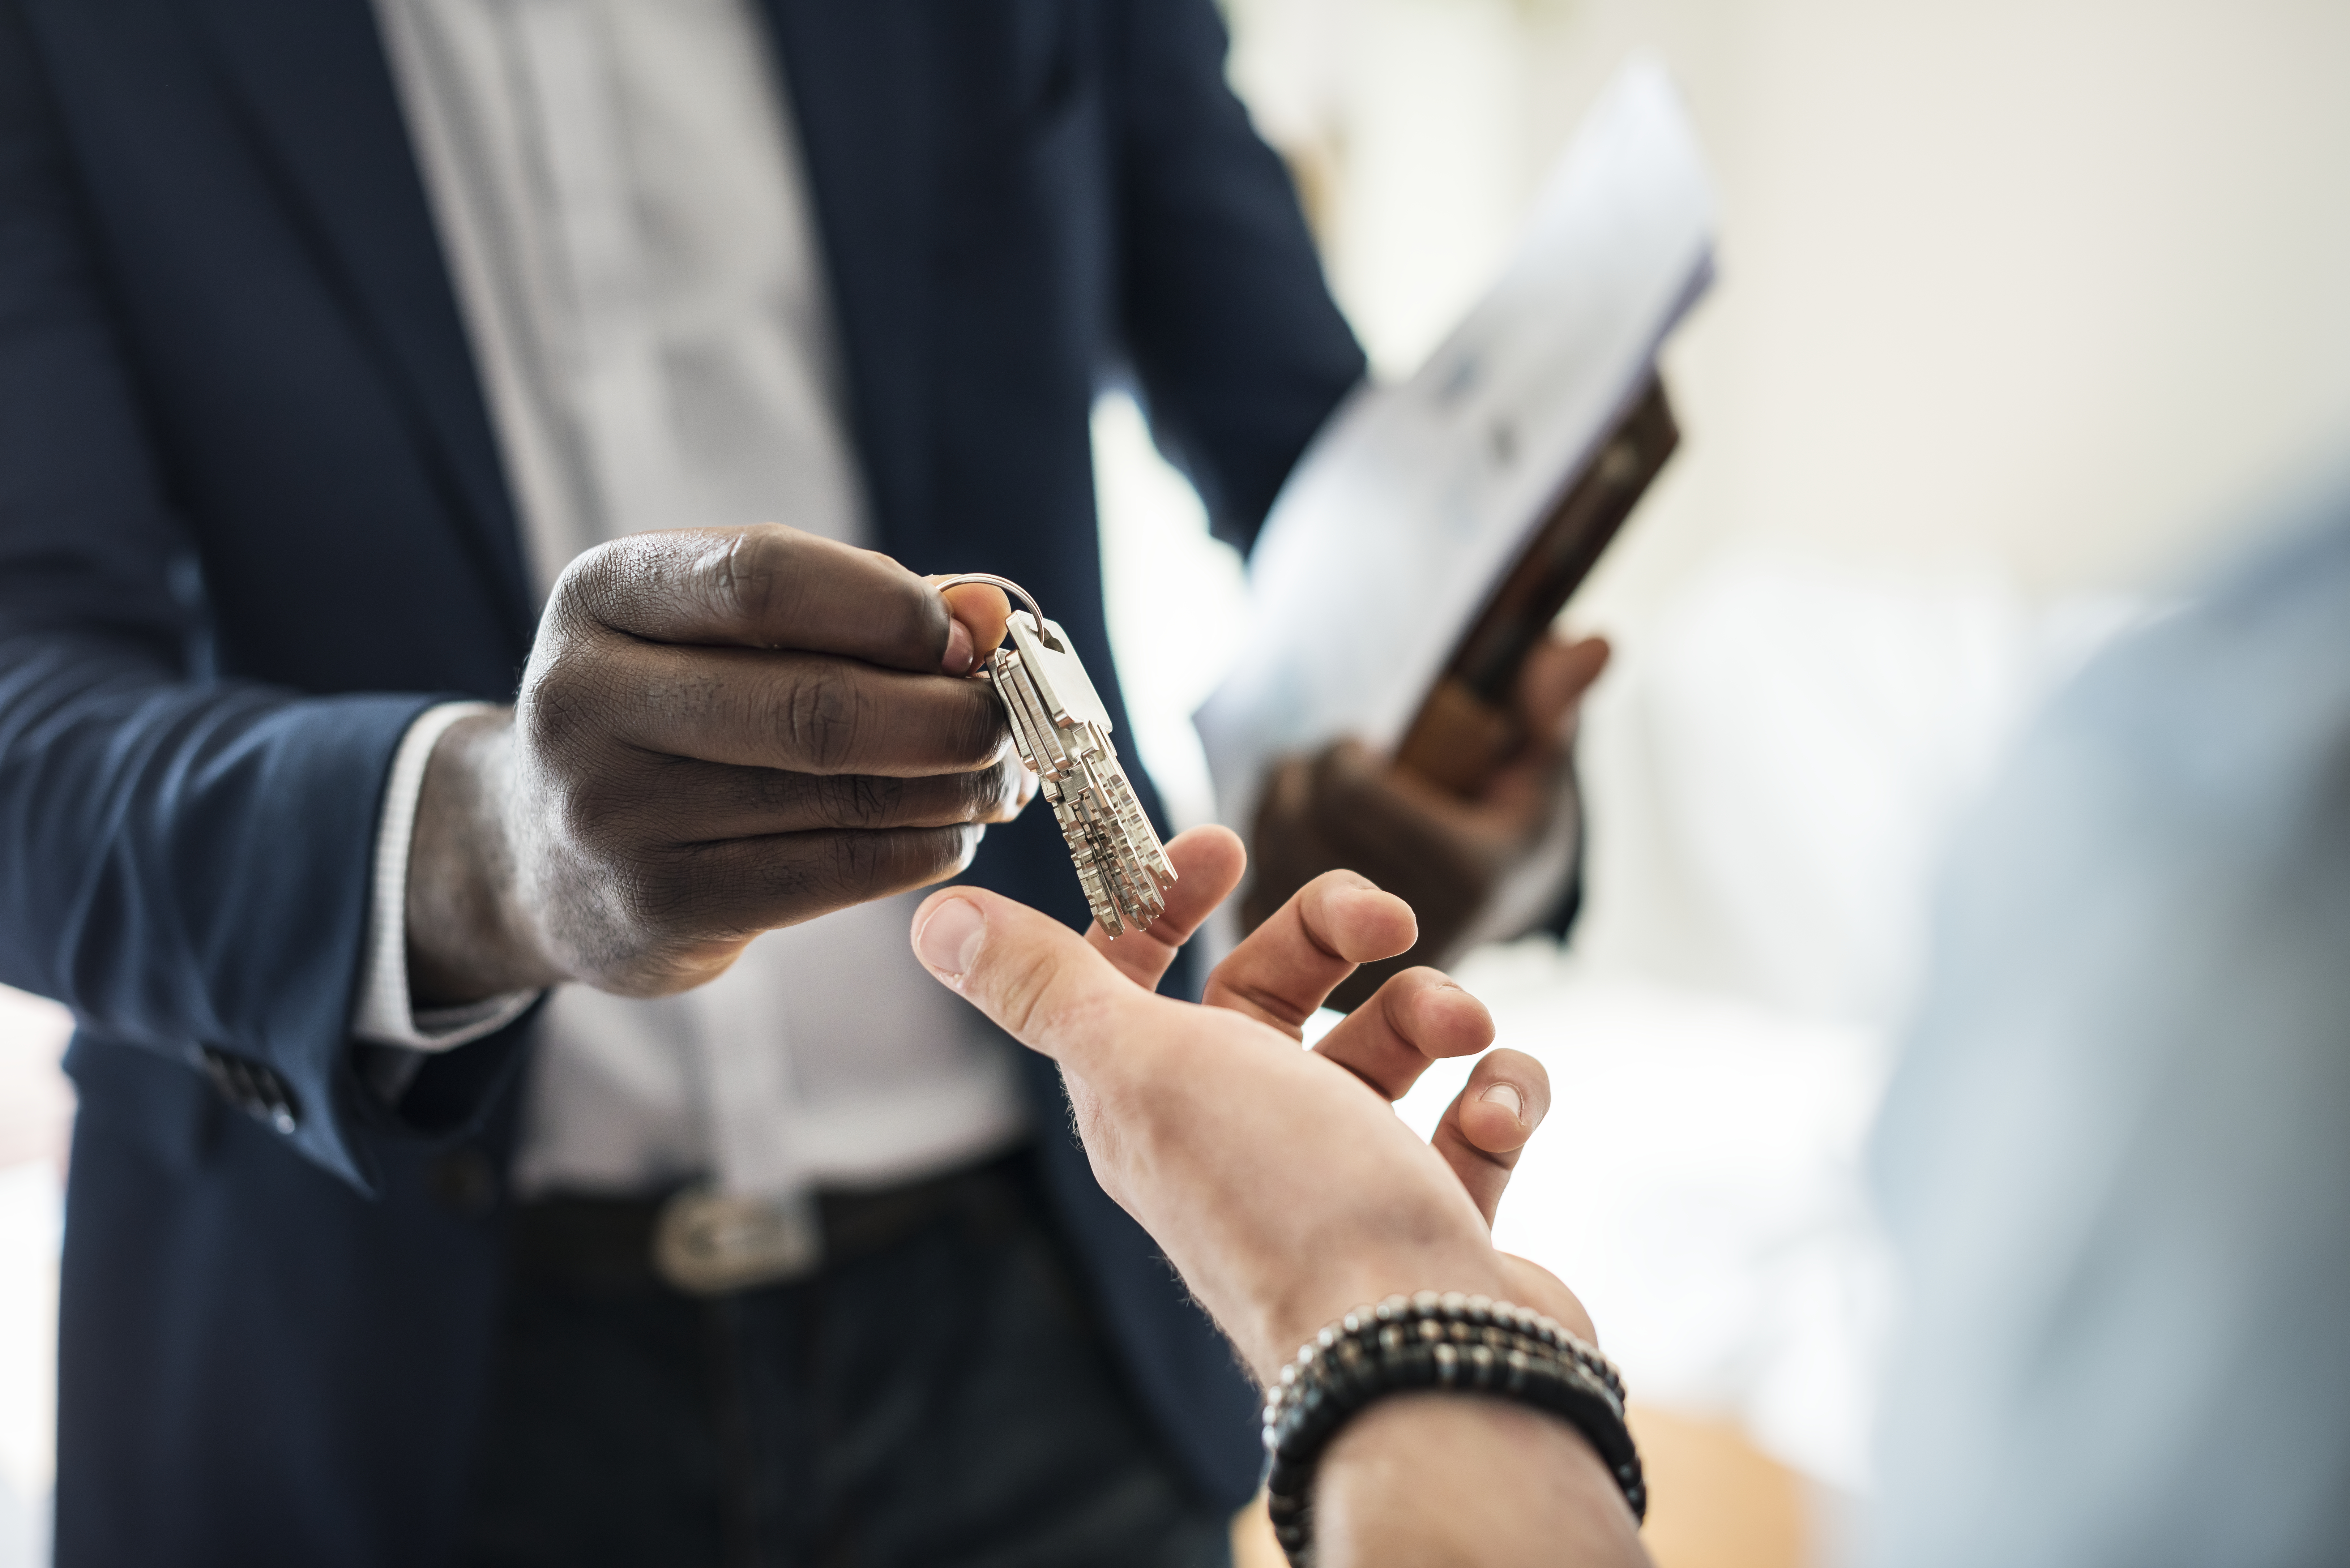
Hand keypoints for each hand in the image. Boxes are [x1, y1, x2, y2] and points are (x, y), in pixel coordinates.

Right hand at [406, 525, 1027, 1003]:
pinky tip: (952, 833)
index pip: (765, 577)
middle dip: (945, 715)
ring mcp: (613, 813)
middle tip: (1009, 722)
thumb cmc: (673, 713)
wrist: (538, 854)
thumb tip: (985, 614)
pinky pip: (830, 873)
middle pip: (815, 704)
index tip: (971, 637)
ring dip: (950, 788)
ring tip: (998, 777)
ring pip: (837, 797)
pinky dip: (919, 851)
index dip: (892, 607)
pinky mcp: (657, 908)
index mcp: (602, 595)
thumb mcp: (721, 633)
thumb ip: (849, 608)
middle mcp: (585, 700)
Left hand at [909, 825, 1587, 1379]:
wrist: (1419, 1353)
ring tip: (1462, 1031)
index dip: (1166, 901)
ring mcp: (1342, 1179)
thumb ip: (1045, 987)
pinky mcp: (1432, 1215)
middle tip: (1390, 922)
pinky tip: (1495, 1110)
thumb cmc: (1282, 1198)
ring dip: (1432, 1009)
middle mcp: (1240, 1137)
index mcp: (1153, 1101)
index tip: (1225, 847)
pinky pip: (1473, 1119)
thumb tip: (934, 919)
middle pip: (1276, 992)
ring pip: (1387, 1045)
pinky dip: (1498, 1095)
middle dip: (1336, 934)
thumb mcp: (1141, 1065)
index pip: (1137, 975)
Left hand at [1245, 635, 1609, 1009]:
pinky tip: (1292, 838)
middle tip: (1327, 763)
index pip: (1352, 791)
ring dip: (1276, 807)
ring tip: (1310, 792)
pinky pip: (1253, 895)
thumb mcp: (1539, 765)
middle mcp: (1414, 930)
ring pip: (1269, 854)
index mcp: (1469, 875)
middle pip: (1302, 818)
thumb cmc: (1510, 820)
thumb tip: (1595, 644)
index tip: (1360, 746)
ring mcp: (1362, 964)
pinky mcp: (1317, 983)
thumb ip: (1552, 705)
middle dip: (1305, 774)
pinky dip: (1263, 857)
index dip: (1342, 753)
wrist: (1489, 911)